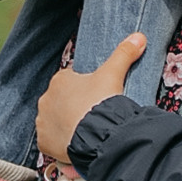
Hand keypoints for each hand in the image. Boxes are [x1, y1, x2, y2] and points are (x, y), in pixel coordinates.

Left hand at [34, 32, 150, 171]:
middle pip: (61, 102)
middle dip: (73, 108)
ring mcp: (43, 121)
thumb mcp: (114, 74)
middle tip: (92, 116)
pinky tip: (76, 143)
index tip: (95, 98)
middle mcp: (46, 99)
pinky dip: (61, 143)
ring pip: (55, 121)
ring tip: (85, 131)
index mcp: (60, 80)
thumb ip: (124, 54)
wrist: (99, 135)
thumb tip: (139, 37)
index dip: (84, 89)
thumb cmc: (102, 102)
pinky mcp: (44, 142)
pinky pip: (51, 141)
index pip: (70, 81)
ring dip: (66, 125)